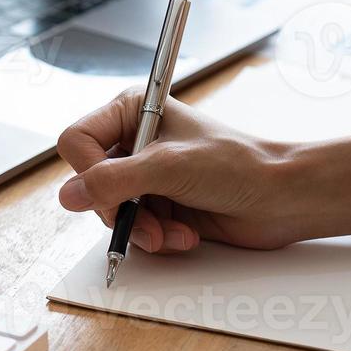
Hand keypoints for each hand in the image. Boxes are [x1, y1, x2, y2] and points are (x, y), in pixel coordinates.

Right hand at [53, 87, 313, 251]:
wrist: (282, 198)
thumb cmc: (238, 165)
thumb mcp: (168, 167)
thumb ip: (113, 181)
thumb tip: (68, 196)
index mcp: (132, 111)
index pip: (77, 140)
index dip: (88, 172)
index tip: (110, 193)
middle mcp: (135, 142)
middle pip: (91, 183)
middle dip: (122, 210)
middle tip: (149, 221)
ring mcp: (147, 177)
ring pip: (111, 213)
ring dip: (142, 229)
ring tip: (173, 231)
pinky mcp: (160, 206)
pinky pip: (134, 230)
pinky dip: (157, 239)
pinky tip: (184, 235)